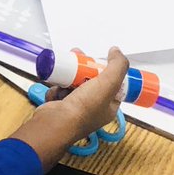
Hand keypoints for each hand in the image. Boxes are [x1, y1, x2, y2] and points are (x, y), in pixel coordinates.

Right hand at [10, 47, 129, 170]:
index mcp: (108, 108)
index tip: (100, 60)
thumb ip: (118, 65)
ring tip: (64, 69)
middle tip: (78, 56)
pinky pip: (60, 90)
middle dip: (84, 68)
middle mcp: (92, 109)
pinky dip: (57, 87)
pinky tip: (57, 87)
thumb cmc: (83, 108)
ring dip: (69, 76)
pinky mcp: (59, 107)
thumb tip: (117, 51)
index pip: (113, 85)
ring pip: (74, 84)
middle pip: (91, 80)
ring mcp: (75, 109)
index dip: (107, 70)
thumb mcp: (109, 83)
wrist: (55, 123)